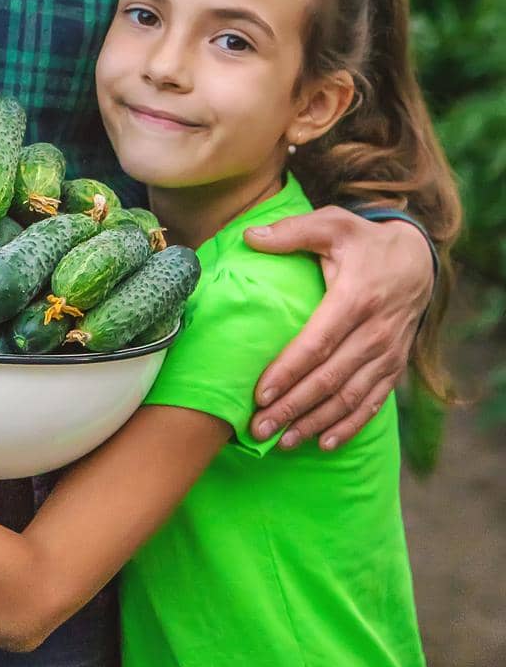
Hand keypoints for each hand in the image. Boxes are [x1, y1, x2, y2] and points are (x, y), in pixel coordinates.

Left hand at [243, 208, 434, 450]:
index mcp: (355, 298)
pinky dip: (349, 426)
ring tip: (282, 441)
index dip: (289, 371)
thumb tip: (249, 235)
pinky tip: (324, 443)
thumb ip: (292, 231)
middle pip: (329, 378)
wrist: (417, 259)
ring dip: (315, 422)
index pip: (317, 343)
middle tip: (259, 428)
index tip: (260, 394)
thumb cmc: (363, 241)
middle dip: (292, 407)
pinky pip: (372, 403)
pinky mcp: (394, 367)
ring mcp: (387, 353)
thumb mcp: (332, 223)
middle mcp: (374, 332)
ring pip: (348, 397)